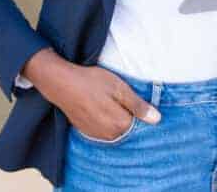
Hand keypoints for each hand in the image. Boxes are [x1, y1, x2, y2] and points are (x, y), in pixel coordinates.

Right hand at [21, 48, 160, 140]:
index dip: (141, 113)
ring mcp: (96, 134)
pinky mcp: (86, 131)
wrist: (60, 83)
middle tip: (121, 98)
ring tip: (109, 101)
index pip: (141, 125)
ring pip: (115, 130)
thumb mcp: (119, 87)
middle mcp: (109, 135)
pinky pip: (103, 130)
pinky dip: (105, 121)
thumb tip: (157, 119)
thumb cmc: (90, 81)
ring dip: (116, 120)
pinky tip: (100, 107)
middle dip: (130, 117)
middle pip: (128, 129)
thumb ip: (138, 105)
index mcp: (120, 124)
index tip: (136, 101)